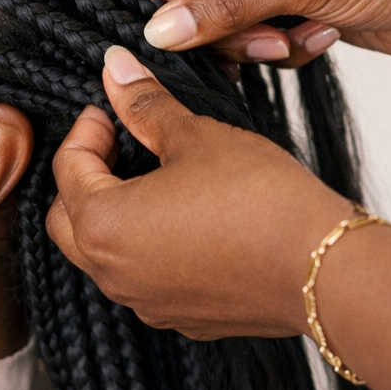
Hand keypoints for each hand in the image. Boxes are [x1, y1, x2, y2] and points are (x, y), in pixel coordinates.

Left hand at [46, 46, 354, 339]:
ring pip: (104, 255)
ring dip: (115, 214)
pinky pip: (144, 280)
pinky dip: (148, 248)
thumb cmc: (258, 199)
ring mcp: (145, 303)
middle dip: (86, 177)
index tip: (112, 110)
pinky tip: (186, 220)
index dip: (87, 130)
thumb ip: (144, 105)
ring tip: (154, 178)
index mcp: (102, 224)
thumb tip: (115, 70)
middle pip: (69, 219)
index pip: (68, 169)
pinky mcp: (181, 318)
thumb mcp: (195, 137)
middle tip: (120, 143)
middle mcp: (112, 274)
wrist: (322, 269)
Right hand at [142, 0, 390, 67]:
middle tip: (266, 44)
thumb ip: (225, 5)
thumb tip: (159, 28)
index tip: (170, 41)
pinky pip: (252, 30)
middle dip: (228, 26)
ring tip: (297, 39)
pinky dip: (279, 44)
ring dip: (257, 40)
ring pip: (223, 15)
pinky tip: (319, 34)